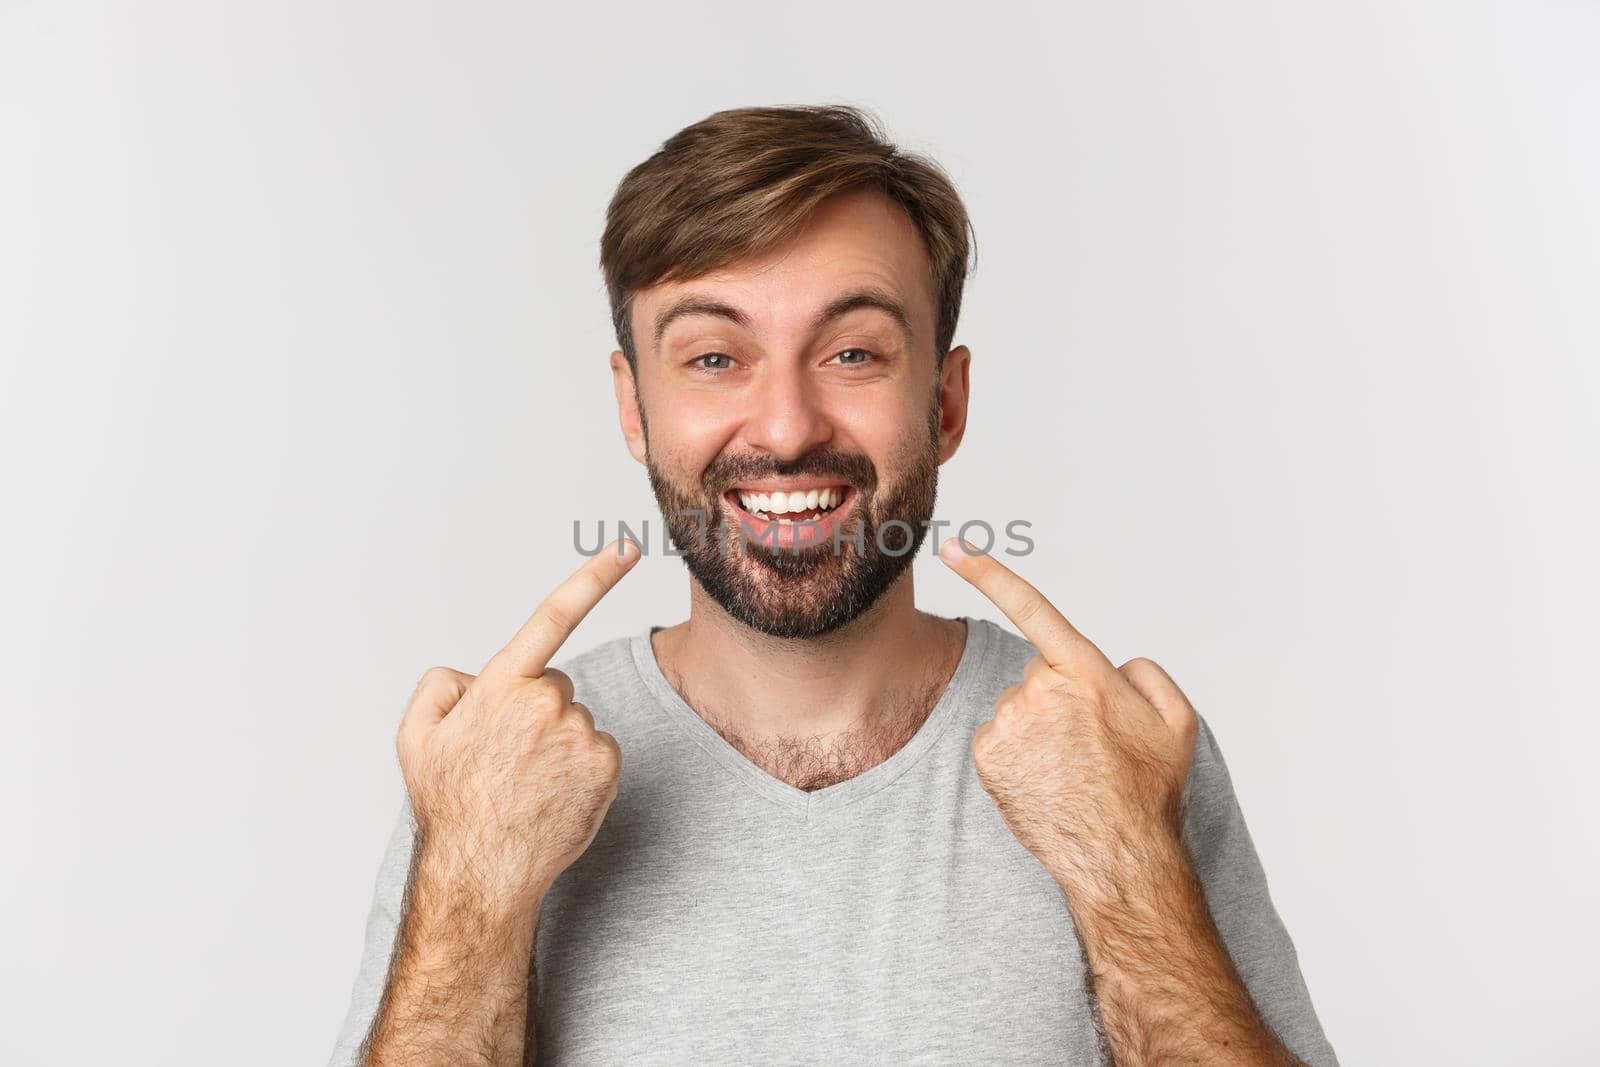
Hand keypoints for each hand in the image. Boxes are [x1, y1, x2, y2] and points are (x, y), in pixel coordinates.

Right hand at [396, 539, 640, 909]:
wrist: (484, 872)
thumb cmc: (450, 804)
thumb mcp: (416, 736)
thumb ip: (441, 684)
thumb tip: (480, 674)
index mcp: (503, 687)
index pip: (552, 617)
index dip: (593, 577)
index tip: (626, 547)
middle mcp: (548, 704)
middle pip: (554, 684)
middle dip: (533, 707)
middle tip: (504, 755)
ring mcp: (581, 736)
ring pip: (575, 719)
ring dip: (555, 741)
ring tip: (525, 782)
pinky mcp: (607, 765)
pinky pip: (597, 748)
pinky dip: (580, 766)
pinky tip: (552, 794)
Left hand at [939, 539, 1199, 902]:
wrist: (1119, 857)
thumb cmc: (1150, 791)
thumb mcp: (1178, 721)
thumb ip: (1148, 673)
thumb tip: (1117, 663)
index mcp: (1085, 672)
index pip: (1031, 608)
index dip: (989, 573)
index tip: (956, 546)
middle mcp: (1039, 690)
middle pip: (1039, 675)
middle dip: (1060, 698)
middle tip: (1091, 744)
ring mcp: (1009, 724)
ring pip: (1018, 708)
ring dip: (1038, 729)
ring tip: (1071, 769)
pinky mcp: (987, 755)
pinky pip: (998, 738)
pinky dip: (1016, 754)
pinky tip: (1045, 780)